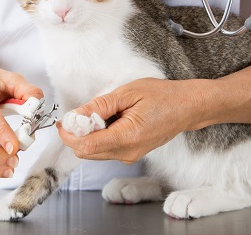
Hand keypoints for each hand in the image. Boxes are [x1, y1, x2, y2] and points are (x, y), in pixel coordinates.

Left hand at [57, 78, 210, 163]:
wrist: (187, 107)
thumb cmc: (162, 96)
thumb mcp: (127, 93)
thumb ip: (99, 106)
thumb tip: (76, 116)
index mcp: (127, 137)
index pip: (87, 146)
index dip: (69, 135)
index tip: (63, 122)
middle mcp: (127, 153)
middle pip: (87, 152)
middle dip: (77, 135)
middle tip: (80, 114)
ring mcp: (130, 156)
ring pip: (94, 152)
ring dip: (88, 135)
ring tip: (99, 114)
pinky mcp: (131, 154)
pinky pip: (105, 150)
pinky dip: (98, 137)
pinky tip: (107, 120)